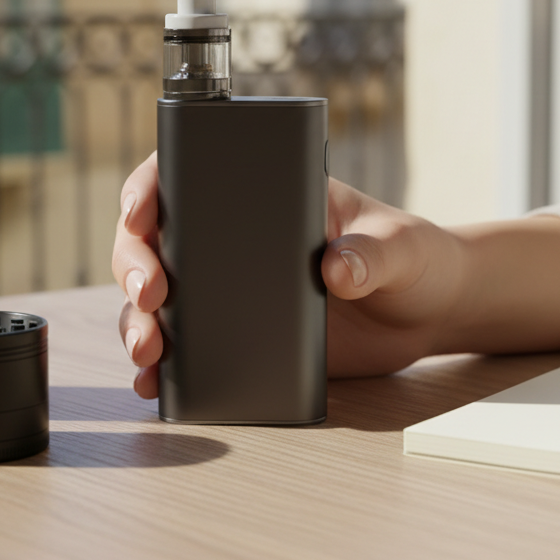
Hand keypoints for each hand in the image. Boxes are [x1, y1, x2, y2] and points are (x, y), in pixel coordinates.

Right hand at [111, 153, 495, 397]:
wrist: (426, 312)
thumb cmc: (413, 258)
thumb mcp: (399, 247)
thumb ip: (373, 254)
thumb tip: (334, 269)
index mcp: (264, 196)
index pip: (188, 177)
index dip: (150, 189)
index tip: (140, 214)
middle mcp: (233, 239)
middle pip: (155, 240)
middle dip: (133, 263)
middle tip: (149, 293)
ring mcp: (230, 290)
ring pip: (157, 297)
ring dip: (137, 320)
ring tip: (148, 350)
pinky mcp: (239, 335)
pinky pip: (185, 347)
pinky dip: (163, 365)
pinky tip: (154, 382)